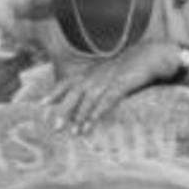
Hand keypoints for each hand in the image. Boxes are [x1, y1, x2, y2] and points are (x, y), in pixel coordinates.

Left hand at [41, 42, 177, 133]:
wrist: (147, 56)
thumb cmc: (126, 68)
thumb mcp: (106, 73)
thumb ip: (94, 84)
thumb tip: (84, 99)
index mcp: (90, 73)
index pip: (67, 82)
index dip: (54, 92)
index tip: (41, 104)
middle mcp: (95, 76)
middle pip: (74, 93)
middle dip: (63, 110)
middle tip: (55, 126)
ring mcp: (107, 80)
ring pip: (88, 99)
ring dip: (80, 116)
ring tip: (74, 132)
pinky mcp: (120, 85)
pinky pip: (106, 101)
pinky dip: (97, 113)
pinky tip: (91, 124)